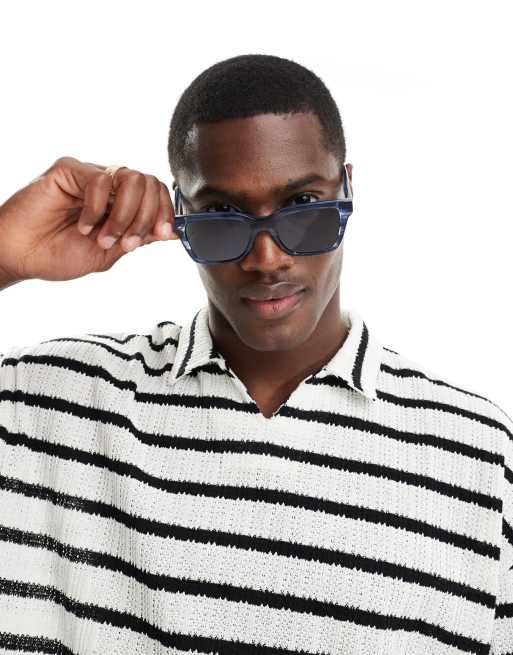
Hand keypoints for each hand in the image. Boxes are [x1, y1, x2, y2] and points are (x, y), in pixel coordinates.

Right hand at [0, 156, 179, 283]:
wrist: (22, 257)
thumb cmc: (57, 255)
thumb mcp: (108, 253)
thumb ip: (139, 238)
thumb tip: (173, 232)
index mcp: (121, 204)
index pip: (156, 193)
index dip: (165, 212)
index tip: (162, 234)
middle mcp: (109, 187)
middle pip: (149, 183)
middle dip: (146, 218)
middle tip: (125, 242)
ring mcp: (90, 176)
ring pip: (132, 179)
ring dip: (124, 215)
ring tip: (103, 237)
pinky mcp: (70, 170)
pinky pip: (101, 180)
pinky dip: (97, 208)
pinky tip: (82, 225)